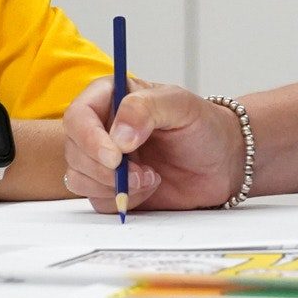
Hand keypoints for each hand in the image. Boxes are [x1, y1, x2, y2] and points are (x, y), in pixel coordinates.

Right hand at [62, 77, 243, 213]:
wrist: (223, 162)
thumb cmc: (204, 125)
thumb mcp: (181, 105)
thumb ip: (146, 109)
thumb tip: (118, 136)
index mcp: (110, 97)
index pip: (78, 116)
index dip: (89, 139)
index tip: (116, 157)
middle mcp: (100, 127)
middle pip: (74, 151)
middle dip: (106, 169)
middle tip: (144, 172)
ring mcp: (103, 159)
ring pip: (79, 178)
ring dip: (115, 186)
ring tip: (150, 177)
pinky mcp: (111, 187)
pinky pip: (98, 200)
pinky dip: (123, 200)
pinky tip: (148, 187)